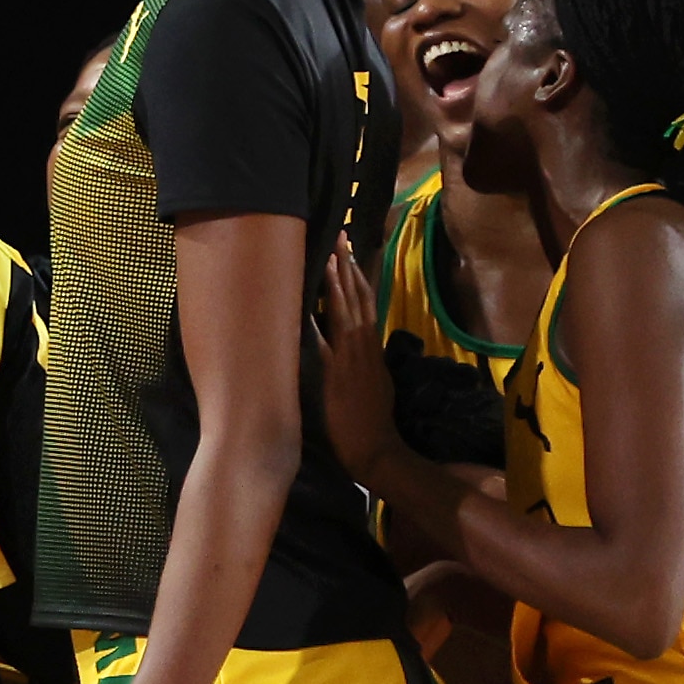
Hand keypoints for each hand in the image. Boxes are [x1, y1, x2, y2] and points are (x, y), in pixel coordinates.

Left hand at [317, 238, 403, 485]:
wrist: (375, 446)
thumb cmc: (373, 418)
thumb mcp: (378, 379)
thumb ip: (369, 357)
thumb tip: (362, 340)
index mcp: (373, 346)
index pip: (368, 301)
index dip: (359, 275)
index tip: (352, 251)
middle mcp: (364, 345)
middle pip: (357, 298)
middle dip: (349, 266)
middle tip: (342, 236)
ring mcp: (350, 357)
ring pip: (344, 312)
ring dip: (337, 284)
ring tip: (331, 256)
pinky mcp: (335, 373)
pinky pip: (323, 343)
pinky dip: (315, 323)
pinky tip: (306, 306)